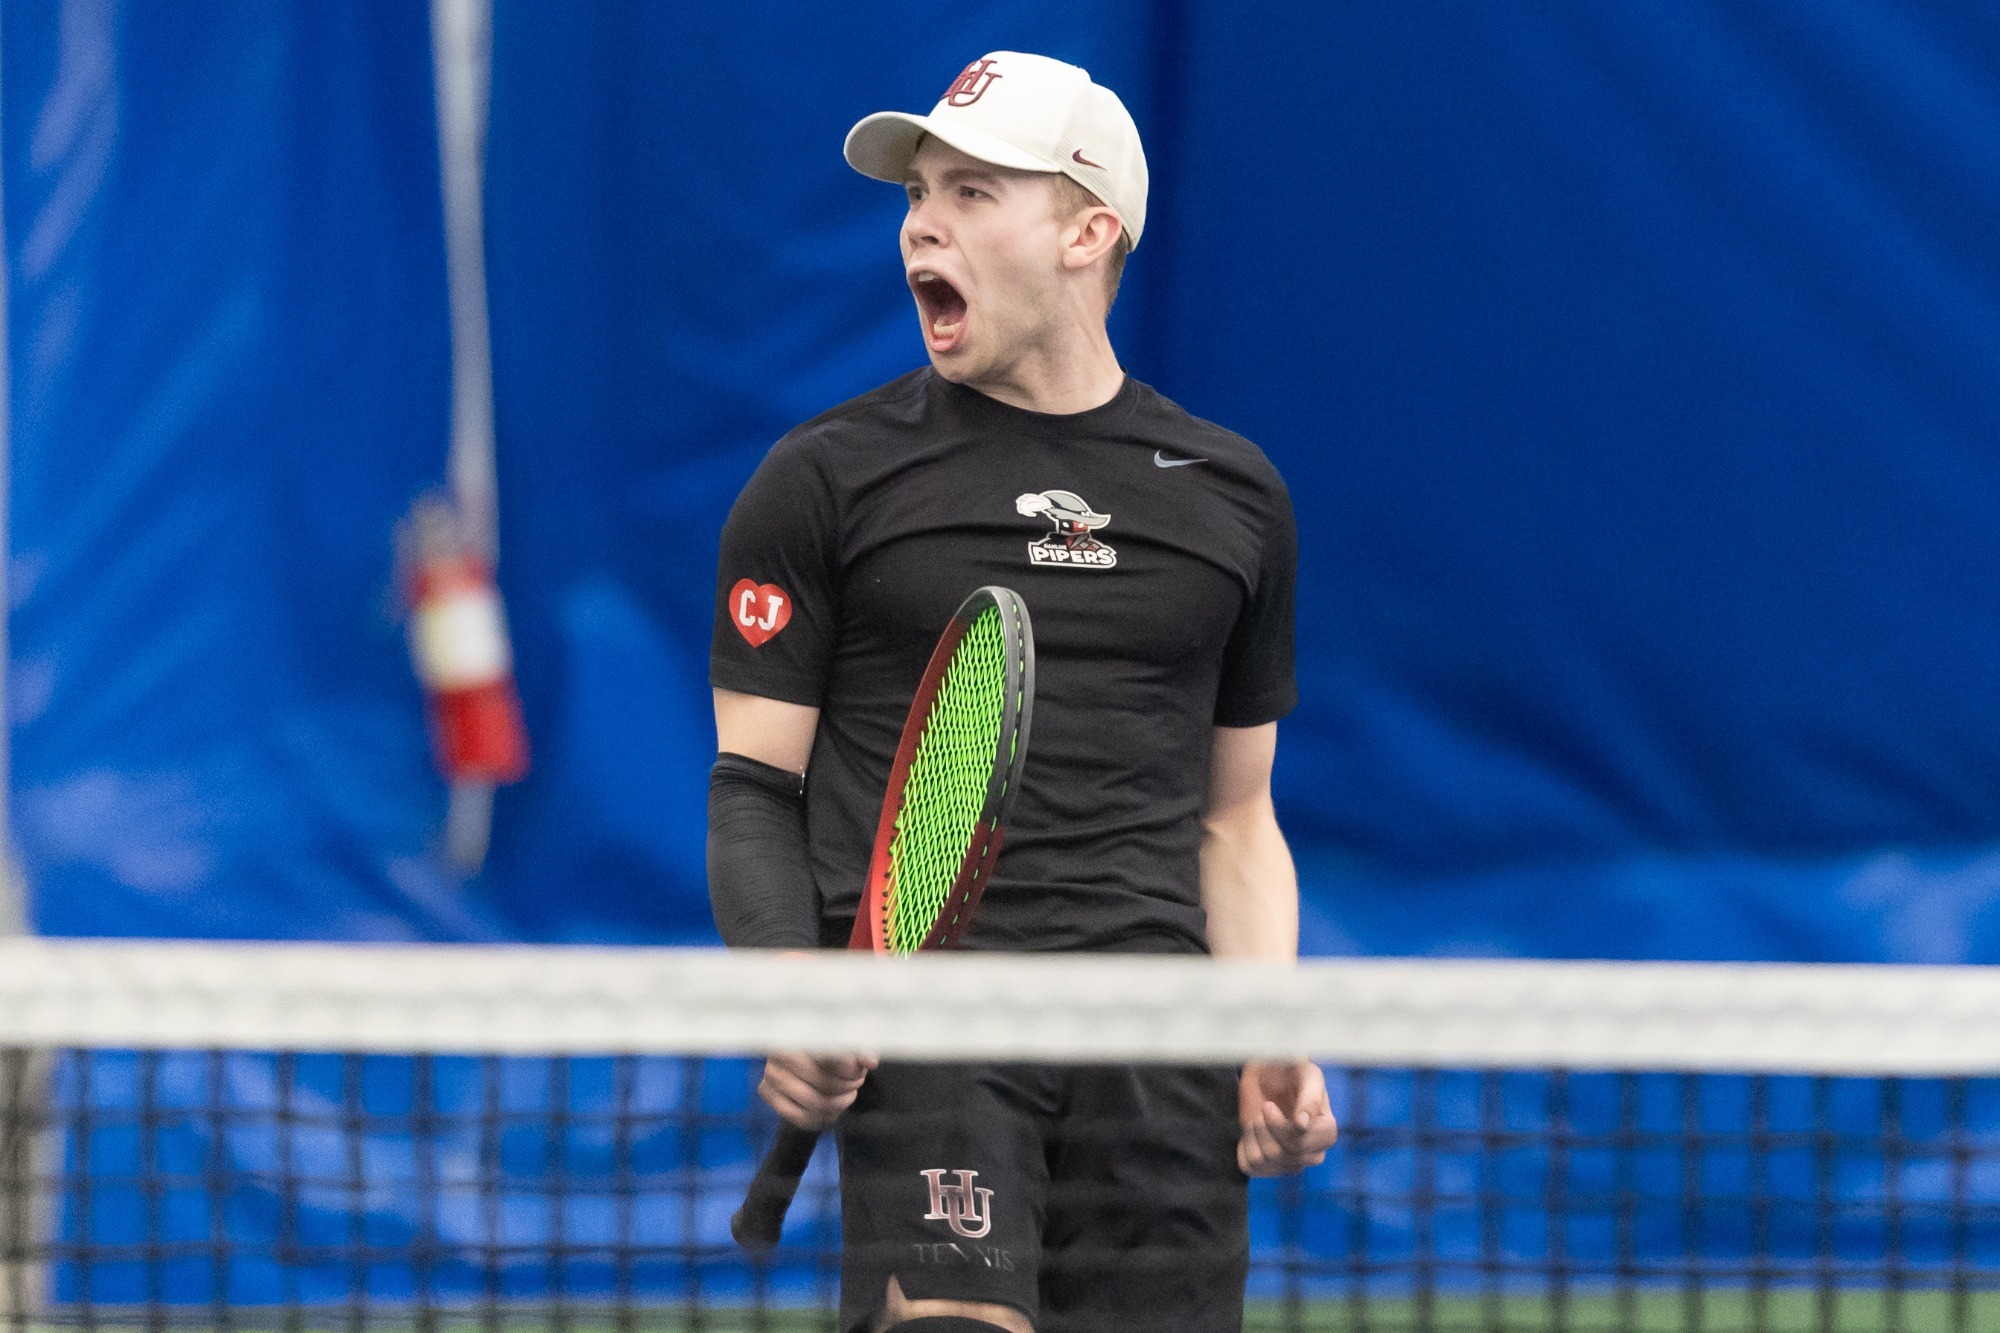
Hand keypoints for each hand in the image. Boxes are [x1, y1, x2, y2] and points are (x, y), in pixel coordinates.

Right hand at [758, 1052, 876, 1129]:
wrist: (805, 1056)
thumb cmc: (830, 1047)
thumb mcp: (848, 1044)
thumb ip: (860, 1051)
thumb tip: (870, 1062)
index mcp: (802, 1031)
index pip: (829, 1056)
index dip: (849, 1070)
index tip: (861, 1072)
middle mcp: (780, 1050)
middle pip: (822, 1081)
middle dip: (846, 1087)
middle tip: (856, 1084)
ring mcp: (770, 1071)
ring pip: (812, 1102)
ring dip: (837, 1104)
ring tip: (847, 1096)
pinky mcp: (766, 1091)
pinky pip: (799, 1117)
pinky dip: (821, 1118)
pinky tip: (831, 1110)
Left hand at [1237, 1059, 1337, 1175]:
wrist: (1268, 1075)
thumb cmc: (1292, 1071)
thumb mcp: (1306, 1074)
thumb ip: (1310, 1097)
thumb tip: (1303, 1124)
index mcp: (1326, 1132)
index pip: (1301, 1145)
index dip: (1280, 1128)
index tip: (1268, 1105)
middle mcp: (1312, 1152)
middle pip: (1283, 1155)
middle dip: (1266, 1127)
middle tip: (1264, 1106)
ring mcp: (1290, 1162)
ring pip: (1265, 1161)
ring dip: (1253, 1133)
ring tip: (1257, 1116)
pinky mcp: (1268, 1167)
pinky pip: (1250, 1167)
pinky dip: (1244, 1146)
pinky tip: (1251, 1131)